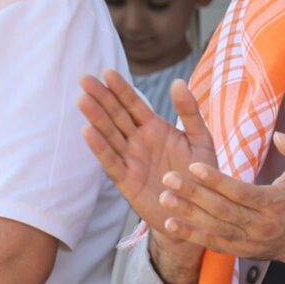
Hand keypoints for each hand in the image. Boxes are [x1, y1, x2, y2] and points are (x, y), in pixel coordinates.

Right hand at [80, 71, 216, 280]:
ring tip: (83, 100)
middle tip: (84, 79)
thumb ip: (189, 112)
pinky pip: (112, 162)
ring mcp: (131, 161)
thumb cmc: (201, 175)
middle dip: (101, 97)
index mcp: (155, 129)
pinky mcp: (127, 182)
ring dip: (96, 118)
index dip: (121, 89)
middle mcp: (139, 142)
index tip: (107, 72)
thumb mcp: (200, 140)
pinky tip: (88, 132)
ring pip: (110, 135)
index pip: (134, 104)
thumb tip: (178, 82)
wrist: (199, 212)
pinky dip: (100, 148)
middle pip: (116, 115)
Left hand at [159, 131, 284, 283]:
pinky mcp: (238, 251)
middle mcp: (260, 226)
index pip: (241, 193)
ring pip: (213, 227)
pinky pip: (212, 243)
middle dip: (193, 194)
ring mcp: (248, 241)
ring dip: (187, 214)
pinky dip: (191, 235)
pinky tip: (170, 224)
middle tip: (168, 178)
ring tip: (165, 198)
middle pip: (222, 210)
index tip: (194, 166)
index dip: (217, 181)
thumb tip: (280, 136)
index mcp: (274, 204)